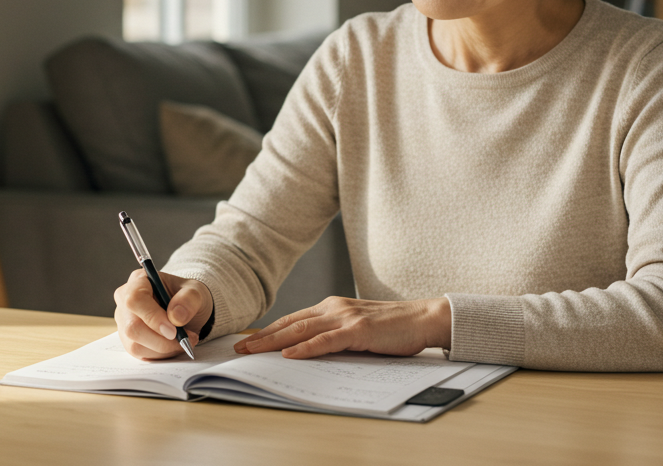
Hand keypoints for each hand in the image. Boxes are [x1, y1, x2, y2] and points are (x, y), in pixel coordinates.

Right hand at [113, 269, 213, 359]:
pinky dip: (161, 354)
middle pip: (132, 327)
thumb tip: (176, 317)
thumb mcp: (196, 291)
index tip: (173, 330)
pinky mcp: (129, 340)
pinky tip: (174, 345)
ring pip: (135, 345)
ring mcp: (124, 322)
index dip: (152, 317)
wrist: (186, 310)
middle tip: (185, 339)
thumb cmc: (187, 297)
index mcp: (139, 280)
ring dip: (164, 348)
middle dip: (161, 340)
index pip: (135, 299)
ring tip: (184, 341)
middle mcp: (125, 301)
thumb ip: (189, 299)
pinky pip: (140, 354)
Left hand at [233, 296, 450, 358]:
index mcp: (332, 307)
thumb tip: (309, 352)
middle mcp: (334, 308)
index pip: (293, 319)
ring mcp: (346, 317)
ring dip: (274, 342)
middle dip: (262, 337)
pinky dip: (306, 347)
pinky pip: (326, 340)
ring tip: (254, 351)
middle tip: (239, 349)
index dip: (269, 330)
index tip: (249, 341)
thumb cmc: (392, 327)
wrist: (423, 318)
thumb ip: (335, 335)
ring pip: (301, 330)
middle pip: (290, 323)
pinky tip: (290, 354)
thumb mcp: (357, 328)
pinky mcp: (358, 330)